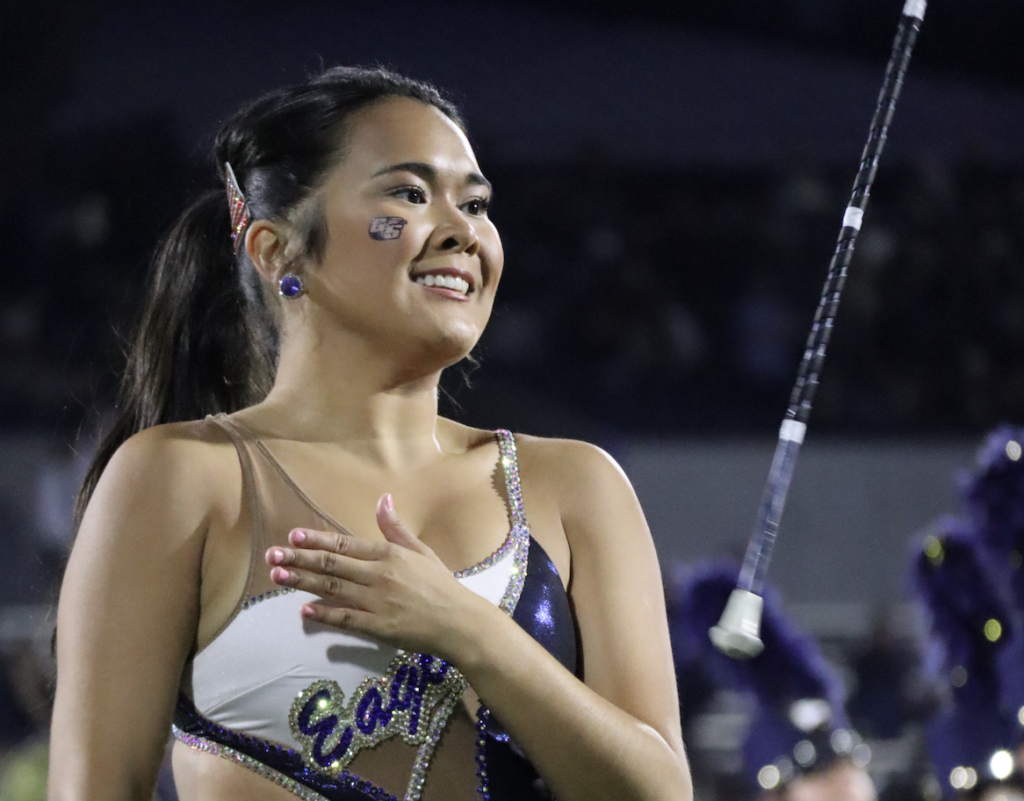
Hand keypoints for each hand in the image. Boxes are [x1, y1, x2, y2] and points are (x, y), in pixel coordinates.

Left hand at [265, 493, 488, 658]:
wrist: (459, 622)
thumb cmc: (441, 585)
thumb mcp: (421, 551)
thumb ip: (396, 528)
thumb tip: (382, 499)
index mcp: (389, 554)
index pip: (345, 543)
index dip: (317, 539)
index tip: (293, 535)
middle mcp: (379, 575)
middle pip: (331, 564)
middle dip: (299, 558)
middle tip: (272, 554)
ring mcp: (376, 602)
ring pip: (332, 588)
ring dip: (302, 582)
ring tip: (278, 576)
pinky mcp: (377, 627)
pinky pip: (345, 619)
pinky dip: (323, 614)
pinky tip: (304, 610)